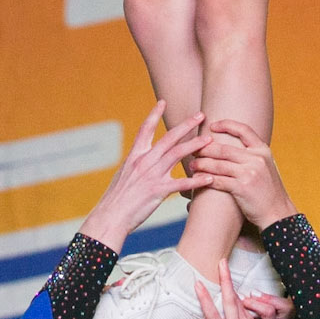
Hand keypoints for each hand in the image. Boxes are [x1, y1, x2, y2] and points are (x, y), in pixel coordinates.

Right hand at [79, 104, 209, 254]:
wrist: (110, 216)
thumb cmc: (116, 199)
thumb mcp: (123, 176)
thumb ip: (136, 166)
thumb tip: (142, 161)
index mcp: (134, 156)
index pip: (145, 129)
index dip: (154, 114)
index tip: (163, 101)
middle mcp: (143, 161)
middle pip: (168, 138)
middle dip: (186, 125)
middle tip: (201, 115)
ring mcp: (151, 175)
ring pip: (177, 154)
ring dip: (194, 145)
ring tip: (209, 141)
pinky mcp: (158, 191)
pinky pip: (181, 184)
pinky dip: (196, 181)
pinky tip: (209, 178)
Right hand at [184, 260, 248, 318]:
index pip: (212, 315)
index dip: (205, 298)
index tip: (198, 283)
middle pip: (231, 302)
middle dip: (226, 280)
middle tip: (222, 262)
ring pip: (238, 301)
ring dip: (230, 283)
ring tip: (223, 267)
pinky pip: (241, 306)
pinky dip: (234, 293)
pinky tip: (227, 282)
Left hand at [200, 120, 296, 230]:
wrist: (278, 213)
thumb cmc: (268, 190)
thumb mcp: (266, 166)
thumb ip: (251, 155)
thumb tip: (230, 146)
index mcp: (262, 150)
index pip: (243, 130)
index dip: (226, 125)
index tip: (212, 126)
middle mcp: (257, 159)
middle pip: (224, 149)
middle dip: (205, 149)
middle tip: (193, 150)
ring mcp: (250, 173)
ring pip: (218, 164)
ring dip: (202, 164)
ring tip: (192, 165)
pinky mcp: (242, 188)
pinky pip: (218, 180)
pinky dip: (205, 179)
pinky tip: (198, 179)